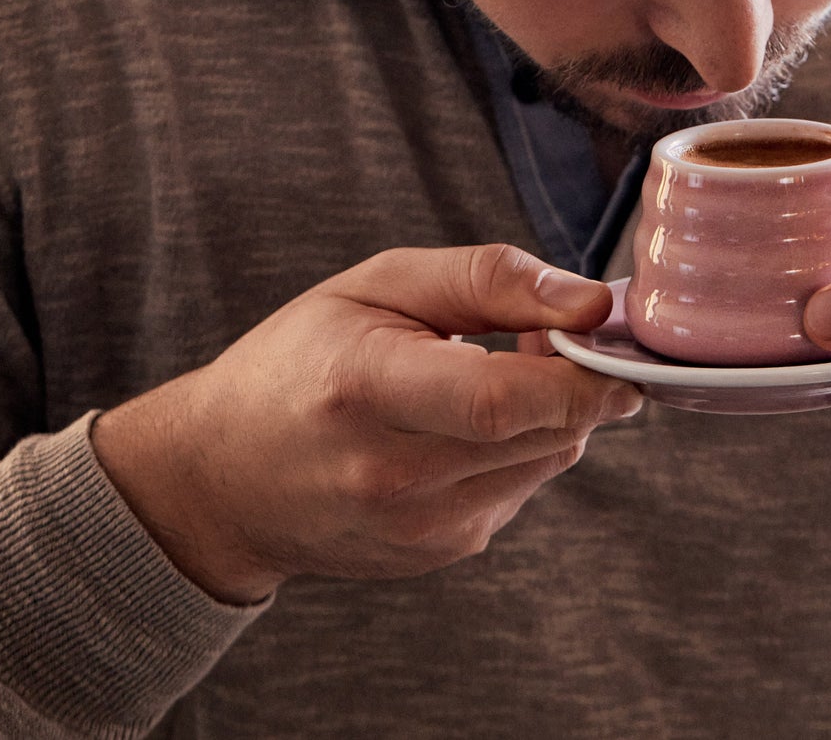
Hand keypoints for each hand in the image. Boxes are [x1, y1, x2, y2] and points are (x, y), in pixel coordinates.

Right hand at [93, 244, 641, 603]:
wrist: (224, 478)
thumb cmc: (302, 359)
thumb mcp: (379, 283)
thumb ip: (489, 279)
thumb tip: (590, 302)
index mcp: (365, 391)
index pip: (499, 402)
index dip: (577, 371)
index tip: (607, 332)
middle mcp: (390, 475)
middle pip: (543, 432)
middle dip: (581, 378)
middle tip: (550, 335)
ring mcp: (417, 527)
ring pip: (549, 459)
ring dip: (553, 410)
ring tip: (494, 370)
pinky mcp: (439, 552)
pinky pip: (523, 486)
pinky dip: (523, 445)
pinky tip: (469, 422)